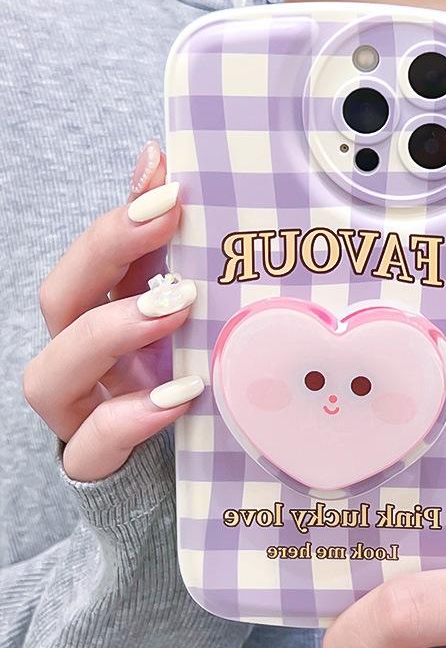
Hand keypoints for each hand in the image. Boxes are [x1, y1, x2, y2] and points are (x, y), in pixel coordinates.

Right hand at [23, 143, 202, 480]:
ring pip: (52, 373)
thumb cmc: (185, 389)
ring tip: (172, 309)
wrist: (180, 484)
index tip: (165, 178)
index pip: (96, 259)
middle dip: (104, 252)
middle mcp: (86, 361)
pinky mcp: (98, 464)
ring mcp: (84, 413)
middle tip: (164, 221)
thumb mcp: (190, 324)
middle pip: (61, 299)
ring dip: (108, 332)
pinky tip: (178, 398)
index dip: (119, 215)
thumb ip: (177, 260)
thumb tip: (166, 164)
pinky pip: (91, 446)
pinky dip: (127, 420)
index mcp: (108, 319)